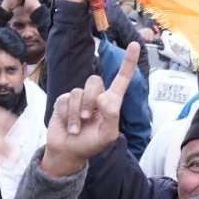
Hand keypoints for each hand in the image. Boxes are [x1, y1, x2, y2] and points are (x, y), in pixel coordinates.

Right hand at [43, 43, 141, 174]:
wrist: (68, 152)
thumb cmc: (90, 144)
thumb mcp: (107, 135)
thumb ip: (111, 116)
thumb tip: (104, 96)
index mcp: (110, 103)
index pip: (121, 79)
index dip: (128, 63)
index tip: (135, 45)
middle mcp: (95, 96)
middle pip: (94, 81)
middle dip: (90, 100)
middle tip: (87, 118)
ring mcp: (78, 98)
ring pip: (78, 92)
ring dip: (77, 113)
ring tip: (77, 128)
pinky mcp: (63, 101)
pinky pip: (65, 100)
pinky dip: (67, 116)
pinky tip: (68, 125)